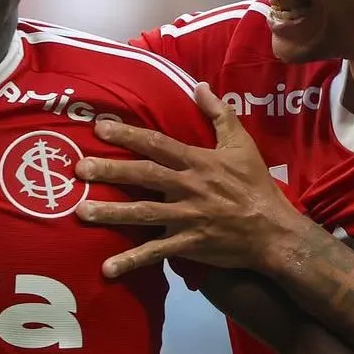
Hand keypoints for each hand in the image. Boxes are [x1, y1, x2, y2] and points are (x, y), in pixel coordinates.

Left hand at [74, 82, 305, 277]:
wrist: (275, 232)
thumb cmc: (255, 185)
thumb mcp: (241, 144)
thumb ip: (219, 113)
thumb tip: (199, 85)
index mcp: (197, 161)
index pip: (157, 143)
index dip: (128, 135)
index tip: (99, 128)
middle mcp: (188, 187)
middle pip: (144, 175)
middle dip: (111, 171)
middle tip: (79, 168)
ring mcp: (187, 217)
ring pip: (143, 213)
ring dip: (111, 213)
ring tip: (81, 212)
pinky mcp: (188, 244)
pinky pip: (156, 253)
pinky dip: (131, 261)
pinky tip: (106, 269)